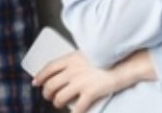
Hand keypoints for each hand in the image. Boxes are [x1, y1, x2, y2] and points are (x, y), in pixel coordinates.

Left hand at [34, 49, 151, 111]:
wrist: (126, 63)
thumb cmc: (109, 58)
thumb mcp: (88, 53)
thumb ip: (75, 62)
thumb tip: (65, 73)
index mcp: (71, 58)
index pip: (48, 68)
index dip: (40, 76)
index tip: (35, 82)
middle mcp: (72, 70)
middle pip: (51, 85)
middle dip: (47, 93)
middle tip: (48, 96)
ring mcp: (80, 82)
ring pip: (59, 97)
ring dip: (57, 103)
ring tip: (59, 104)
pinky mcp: (90, 93)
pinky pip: (77, 108)